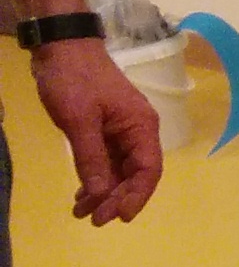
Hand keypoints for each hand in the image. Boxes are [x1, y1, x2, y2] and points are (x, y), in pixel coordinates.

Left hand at [32, 37, 161, 223]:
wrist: (61, 47)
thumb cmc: (74, 80)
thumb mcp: (79, 121)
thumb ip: (91, 159)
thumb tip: (102, 194)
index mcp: (141, 127)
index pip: (148, 170)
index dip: (137, 196)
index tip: (118, 217)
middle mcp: (137, 131)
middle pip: (135, 174)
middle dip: (116, 198)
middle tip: (93, 219)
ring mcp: (121, 130)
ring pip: (119, 170)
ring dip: (104, 192)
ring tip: (81, 212)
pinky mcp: (104, 129)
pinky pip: (106, 160)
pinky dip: (96, 178)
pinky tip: (82, 193)